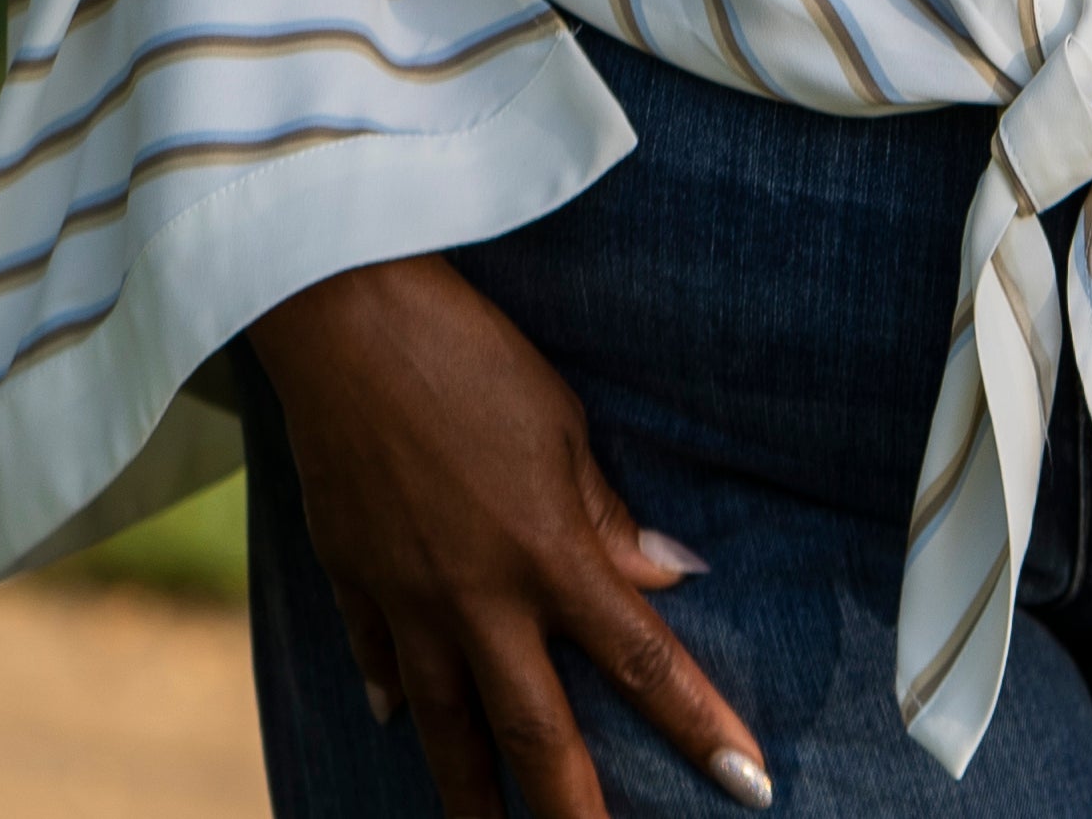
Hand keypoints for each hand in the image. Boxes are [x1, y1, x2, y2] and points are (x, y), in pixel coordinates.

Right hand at [246, 253, 774, 818]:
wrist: (342, 321)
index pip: (642, 661)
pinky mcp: (349, 578)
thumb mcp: (563, 426)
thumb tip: (673, 578)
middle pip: (534, 732)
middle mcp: (478, 597)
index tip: (749, 783)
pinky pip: (376, 658)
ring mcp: (405, 598)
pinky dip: (392, 696)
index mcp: (549, 554)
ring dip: (469, 792)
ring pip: (445, 724)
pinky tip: (398, 723)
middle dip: (570, 813)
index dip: (699, 727)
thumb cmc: (469, 356)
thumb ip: (610, 517)